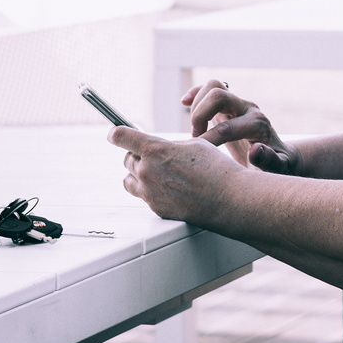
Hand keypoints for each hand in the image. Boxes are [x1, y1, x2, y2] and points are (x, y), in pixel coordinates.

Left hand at [110, 126, 242, 221]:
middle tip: (152, 154)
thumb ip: (170, 146)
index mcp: (155, 151)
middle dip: (137, 154)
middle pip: (127, 159)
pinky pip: (144, 196)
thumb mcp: (194, 144)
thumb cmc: (216, 169)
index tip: (115, 133)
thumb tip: (162, 149)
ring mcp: (149, 193)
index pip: (122, 137)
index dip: (117, 133)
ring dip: (139, 173)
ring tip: (157, 172)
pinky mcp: (156, 209)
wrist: (227, 198)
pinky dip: (152, 190)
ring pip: (130, 179)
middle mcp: (147, 172)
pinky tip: (171, 188)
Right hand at [182, 80, 301, 174]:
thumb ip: (270, 161)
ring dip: (197, 107)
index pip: (226, 127)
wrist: (278, 157)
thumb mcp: (277, 169)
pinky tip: (185, 102)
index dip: (207, 141)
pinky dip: (196, 92)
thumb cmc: (275, 166)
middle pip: (218, 95)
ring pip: (213, 86)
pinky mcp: (228, 105)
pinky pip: (210, 88)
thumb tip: (256, 149)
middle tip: (195, 140)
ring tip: (196, 132)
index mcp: (257, 124)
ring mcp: (238, 104)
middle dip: (199, 116)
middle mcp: (248, 108)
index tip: (200, 157)